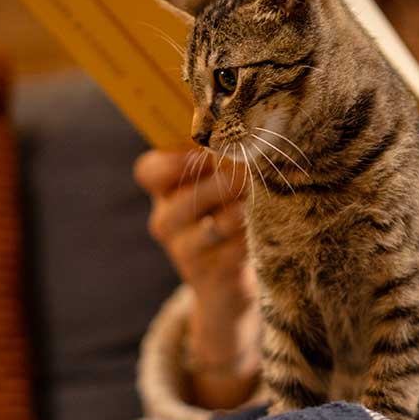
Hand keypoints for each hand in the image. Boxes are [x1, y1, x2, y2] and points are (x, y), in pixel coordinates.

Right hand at [133, 148, 260, 403]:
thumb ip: (220, 161)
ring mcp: (183, 252)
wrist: (227, 286)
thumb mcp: (216, 187)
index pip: (149, 171)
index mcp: (163, 192)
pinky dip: (255, 235)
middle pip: (189, 197)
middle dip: (227, 182)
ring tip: (267, 198)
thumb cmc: (227, 218)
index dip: (174, 162)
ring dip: (246, 209)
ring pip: (217, 224)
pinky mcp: (209, 276)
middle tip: (254, 172)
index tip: (206, 154)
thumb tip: (246, 133)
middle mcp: (165, 221)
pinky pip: (236, 249)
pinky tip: (269, 226)